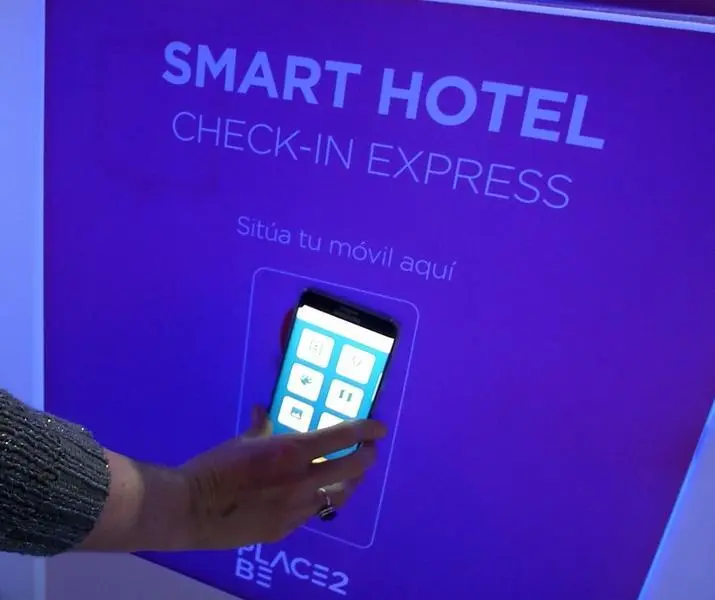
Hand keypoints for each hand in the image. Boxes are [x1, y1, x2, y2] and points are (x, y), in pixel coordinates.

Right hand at [177, 407, 385, 549]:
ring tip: (349, 475)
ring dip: (349, 482)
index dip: (366, 430)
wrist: (192, 509)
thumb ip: (261, 426)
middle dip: (367, 456)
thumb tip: (264, 411)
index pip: (343, 437)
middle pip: (353, 468)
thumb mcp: (242, 442)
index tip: (378, 427)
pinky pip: (313, 513)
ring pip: (339, 496)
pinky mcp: (286, 529)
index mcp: (293, 451)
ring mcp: (297, 508)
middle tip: (369, 449)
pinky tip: (316, 496)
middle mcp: (303, 480)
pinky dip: (320, 501)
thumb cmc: (216, 468)